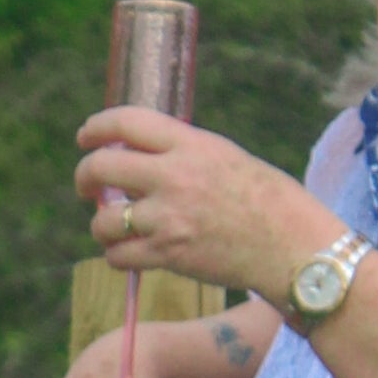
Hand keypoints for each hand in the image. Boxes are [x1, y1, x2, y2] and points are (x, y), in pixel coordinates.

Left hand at [76, 108, 322, 293]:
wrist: (293, 247)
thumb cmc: (269, 202)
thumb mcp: (227, 158)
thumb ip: (184, 154)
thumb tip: (144, 155)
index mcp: (191, 144)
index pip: (126, 122)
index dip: (97, 128)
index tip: (86, 137)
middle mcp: (174, 176)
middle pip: (101, 168)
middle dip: (84, 177)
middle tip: (87, 188)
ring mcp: (168, 218)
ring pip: (103, 220)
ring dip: (101, 225)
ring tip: (113, 228)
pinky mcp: (168, 255)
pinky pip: (118, 255)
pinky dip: (117, 255)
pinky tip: (129, 253)